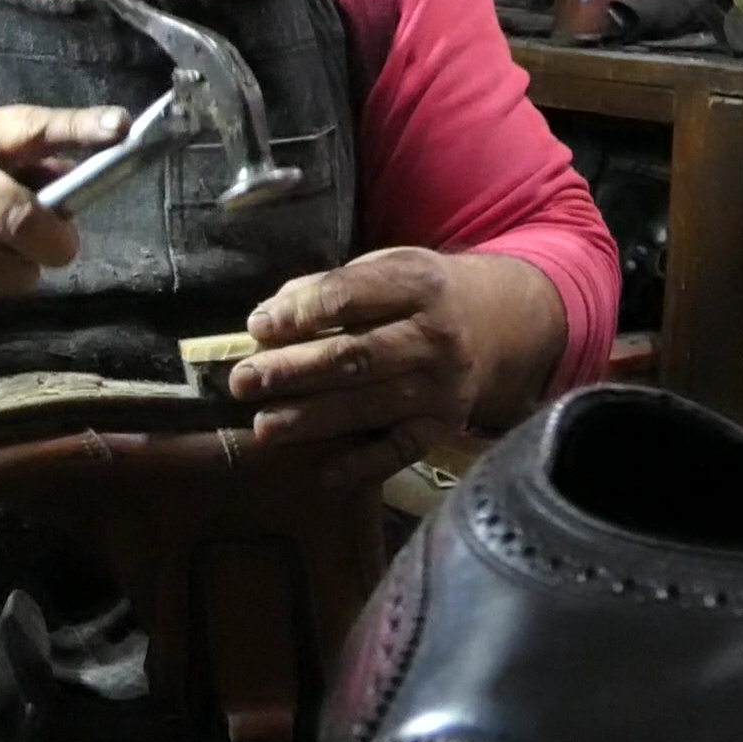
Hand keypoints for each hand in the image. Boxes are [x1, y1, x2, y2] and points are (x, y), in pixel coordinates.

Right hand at [0, 104, 128, 311]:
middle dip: (52, 242)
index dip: (78, 127)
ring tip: (4, 255)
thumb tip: (79, 196)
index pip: (32, 126)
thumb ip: (30, 165)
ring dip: (19, 273)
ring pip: (3, 271)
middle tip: (61, 247)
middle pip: (17, 217)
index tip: (120, 128)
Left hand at [227, 248, 564, 488]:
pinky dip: (362, 466)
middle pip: (355, 356)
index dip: (301, 312)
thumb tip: (269, 318)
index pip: (351, 296)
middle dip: (293, 371)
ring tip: (264, 426)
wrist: (499, 323)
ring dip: (312, 419)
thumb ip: (331, 286)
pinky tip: (323, 473)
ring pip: (370, 406)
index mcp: (417, 284)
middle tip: (243, 381)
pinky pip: (400, 451)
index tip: (257, 326)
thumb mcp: (387, 268)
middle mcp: (435, 337)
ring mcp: (442, 387)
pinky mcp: (443, 426)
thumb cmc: (419, 295)